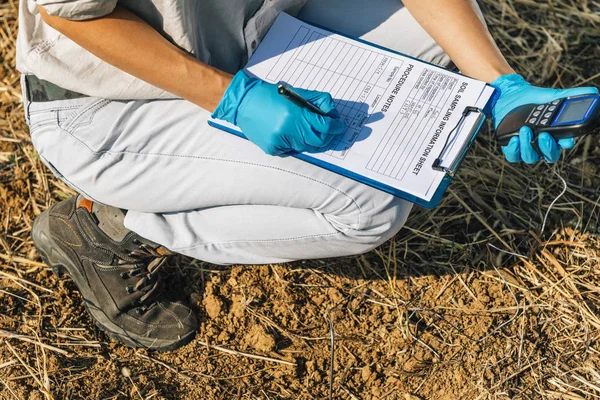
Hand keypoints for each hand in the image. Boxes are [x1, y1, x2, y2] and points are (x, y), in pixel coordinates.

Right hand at [212, 71, 345, 155]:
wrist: (244, 103)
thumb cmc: (270, 95)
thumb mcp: (295, 93)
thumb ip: (316, 102)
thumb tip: (332, 113)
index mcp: (295, 114)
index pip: (325, 126)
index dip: (335, 126)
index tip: (339, 125)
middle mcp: (288, 130)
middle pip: (319, 141)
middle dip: (328, 136)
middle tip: (331, 131)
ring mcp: (280, 142)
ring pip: (306, 147)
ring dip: (312, 140)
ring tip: (310, 130)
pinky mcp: (273, 149)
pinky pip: (292, 150)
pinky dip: (296, 144)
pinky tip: (290, 133)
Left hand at [490, 74, 597, 163]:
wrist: (509, 96)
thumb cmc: (532, 99)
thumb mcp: (552, 96)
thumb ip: (571, 95)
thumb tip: (593, 92)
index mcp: (555, 134)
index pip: (563, 144)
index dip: (565, 143)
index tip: (565, 140)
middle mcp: (541, 143)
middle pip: (549, 155)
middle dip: (547, 148)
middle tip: (543, 136)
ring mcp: (526, 146)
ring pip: (530, 157)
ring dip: (528, 146)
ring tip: (525, 130)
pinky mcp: (511, 147)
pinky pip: (513, 156)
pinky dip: (514, 150)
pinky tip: (514, 139)